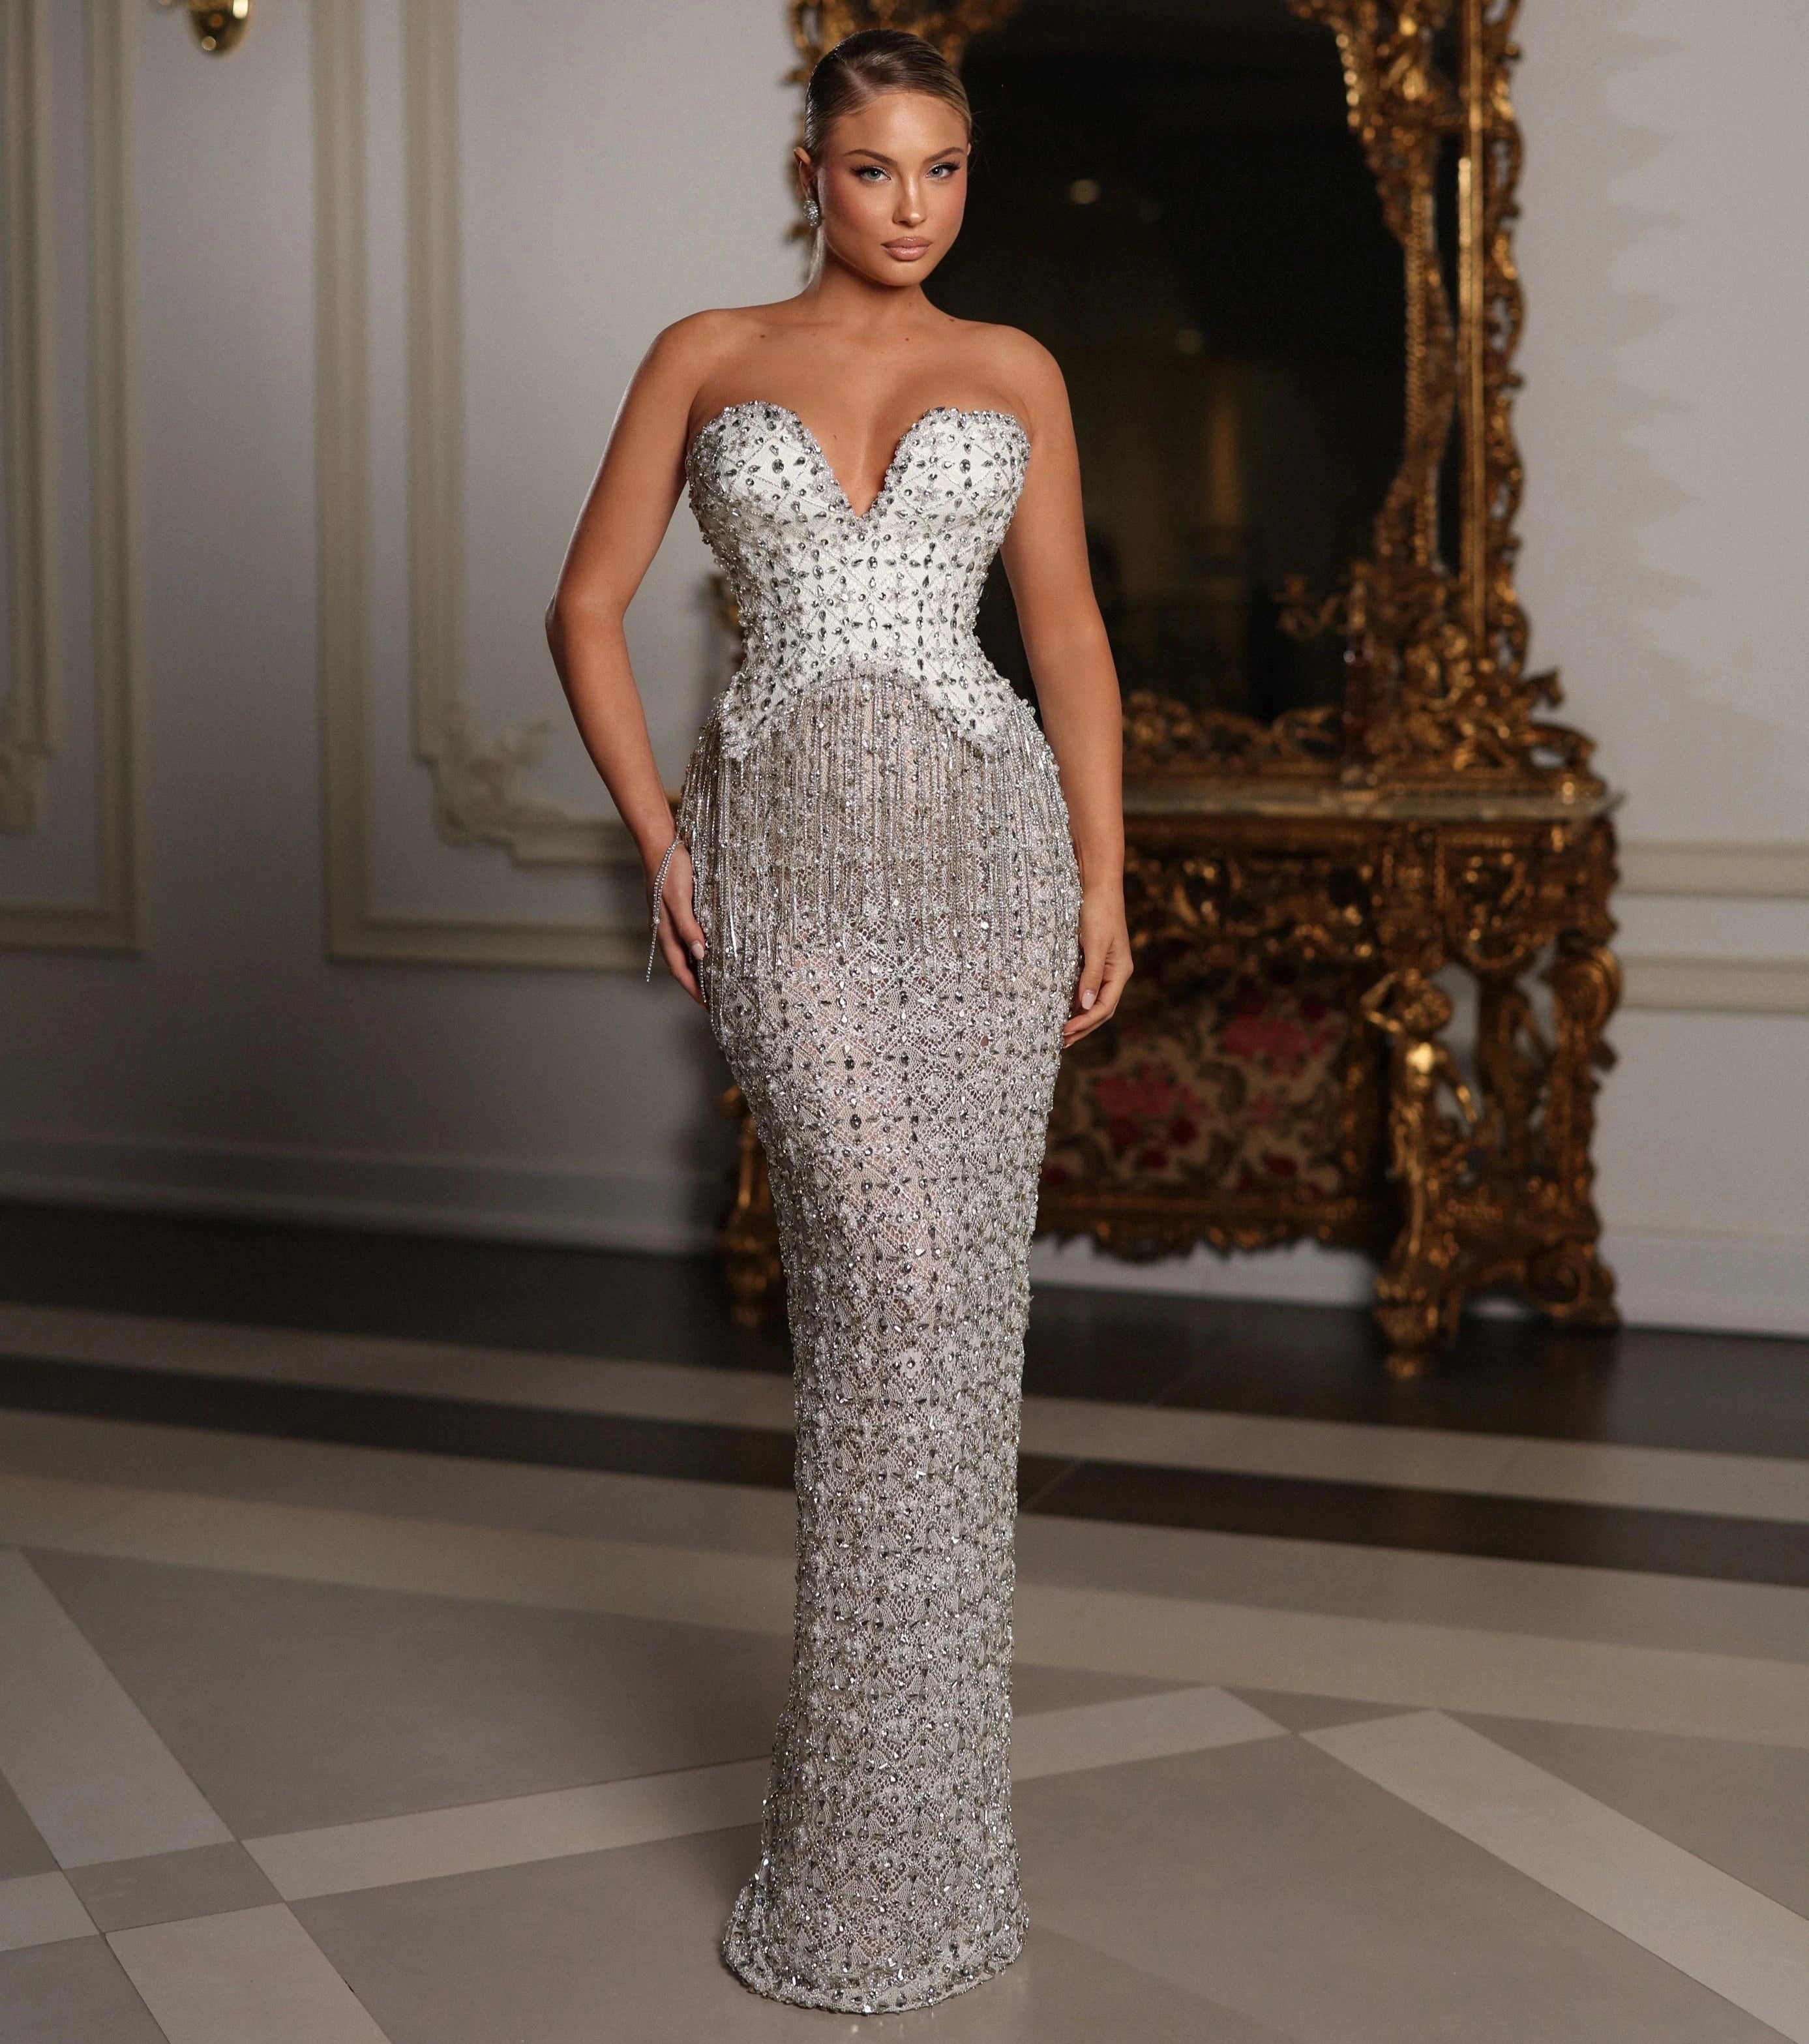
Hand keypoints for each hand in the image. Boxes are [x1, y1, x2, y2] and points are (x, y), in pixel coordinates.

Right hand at [648, 841, 706, 1003]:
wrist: (658, 843)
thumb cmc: (669, 868)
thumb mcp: (680, 898)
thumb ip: (688, 927)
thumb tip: (700, 954)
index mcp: (665, 930)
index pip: (680, 969)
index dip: (693, 989)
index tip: (708, 1005)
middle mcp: (665, 929)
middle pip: (680, 966)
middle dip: (695, 984)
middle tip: (713, 998)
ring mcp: (668, 920)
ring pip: (682, 953)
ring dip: (695, 969)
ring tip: (712, 980)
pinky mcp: (674, 910)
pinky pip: (684, 938)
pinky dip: (695, 950)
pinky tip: (706, 949)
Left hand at [1064, 883, 1130, 1046]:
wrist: (1098, 883)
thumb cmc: (1098, 911)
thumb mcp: (1094, 944)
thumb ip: (1090, 976)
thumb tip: (1084, 1007)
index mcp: (1120, 971)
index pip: (1104, 1008)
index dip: (1085, 1023)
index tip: (1065, 1032)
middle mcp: (1115, 973)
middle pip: (1100, 1009)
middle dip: (1082, 1027)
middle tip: (1061, 1042)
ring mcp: (1105, 967)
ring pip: (1092, 1000)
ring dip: (1077, 1017)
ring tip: (1060, 1032)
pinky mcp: (1093, 959)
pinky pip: (1085, 987)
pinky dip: (1073, 1000)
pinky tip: (1060, 1008)